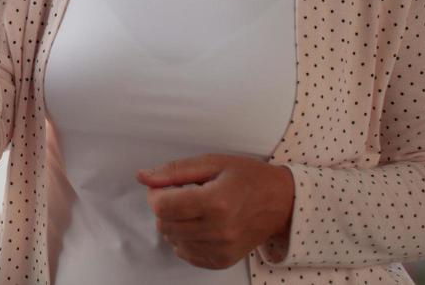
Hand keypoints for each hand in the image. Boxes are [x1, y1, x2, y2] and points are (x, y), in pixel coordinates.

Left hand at [136, 155, 294, 269]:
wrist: (280, 202)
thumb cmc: (248, 178)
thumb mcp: (212, 162)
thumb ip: (174, 170)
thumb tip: (143, 177)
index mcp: (215, 201)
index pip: (162, 207)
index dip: (155, 194)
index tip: (163, 186)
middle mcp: (218, 230)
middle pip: (164, 225)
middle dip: (164, 208)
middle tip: (181, 195)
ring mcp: (221, 249)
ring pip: (172, 240)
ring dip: (174, 223)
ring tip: (194, 209)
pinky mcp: (222, 260)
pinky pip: (186, 254)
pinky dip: (185, 239)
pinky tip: (200, 225)